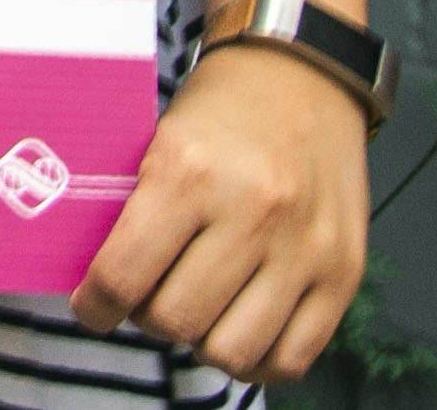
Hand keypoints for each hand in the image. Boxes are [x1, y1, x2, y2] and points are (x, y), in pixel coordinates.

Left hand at [71, 41, 370, 382]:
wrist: (302, 74)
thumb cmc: (219, 110)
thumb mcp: (158, 141)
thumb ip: (134, 210)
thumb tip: (98, 284)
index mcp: (188, 172)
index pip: (123, 276)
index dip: (95, 306)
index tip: (92, 306)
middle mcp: (251, 212)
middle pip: (175, 320)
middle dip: (147, 318)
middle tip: (147, 296)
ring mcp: (304, 247)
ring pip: (231, 350)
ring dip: (201, 342)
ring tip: (196, 310)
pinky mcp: (344, 272)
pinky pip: (292, 358)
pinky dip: (257, 361)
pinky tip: (237, 329)